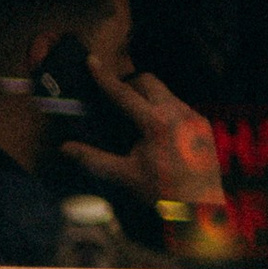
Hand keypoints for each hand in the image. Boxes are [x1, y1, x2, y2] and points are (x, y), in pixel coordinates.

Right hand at [62, 62, 236, 261]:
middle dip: (130, 84)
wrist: (199, 206)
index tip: (92, 61)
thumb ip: (93, 158)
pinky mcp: (203, 124)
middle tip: (116, 99)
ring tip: (137, 120)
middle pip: (148, 81)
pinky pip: (179, 106)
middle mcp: (177, 113)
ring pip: (165, 93)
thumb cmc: (160, 192)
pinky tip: (158, 133)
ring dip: (148, 98)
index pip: (124, 93)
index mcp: (155, 123)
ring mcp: (193, 116)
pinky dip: (164, 111)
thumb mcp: (124, 174)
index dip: (105, 78)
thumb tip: (64, 148)